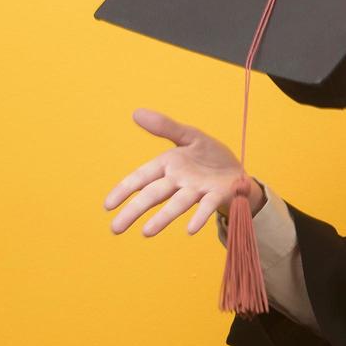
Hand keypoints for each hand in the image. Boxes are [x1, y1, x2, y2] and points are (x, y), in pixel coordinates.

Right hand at [103, 108, 265, 236]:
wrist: (237, 170)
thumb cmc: (208, 156)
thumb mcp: (189, 136)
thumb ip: (165, 126)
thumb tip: (136, 112)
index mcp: (169, 165)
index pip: (141, 177)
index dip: (124, 190)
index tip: (107, 206)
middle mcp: (180, 181)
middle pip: (154, 195)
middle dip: (134, 210)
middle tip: (115, 229)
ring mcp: (198, 190)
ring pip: (177, 203)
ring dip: (162, 217)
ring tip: (146, 233)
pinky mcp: (217, 195)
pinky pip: (207, 206)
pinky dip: (199, 217)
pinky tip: (190, 230)